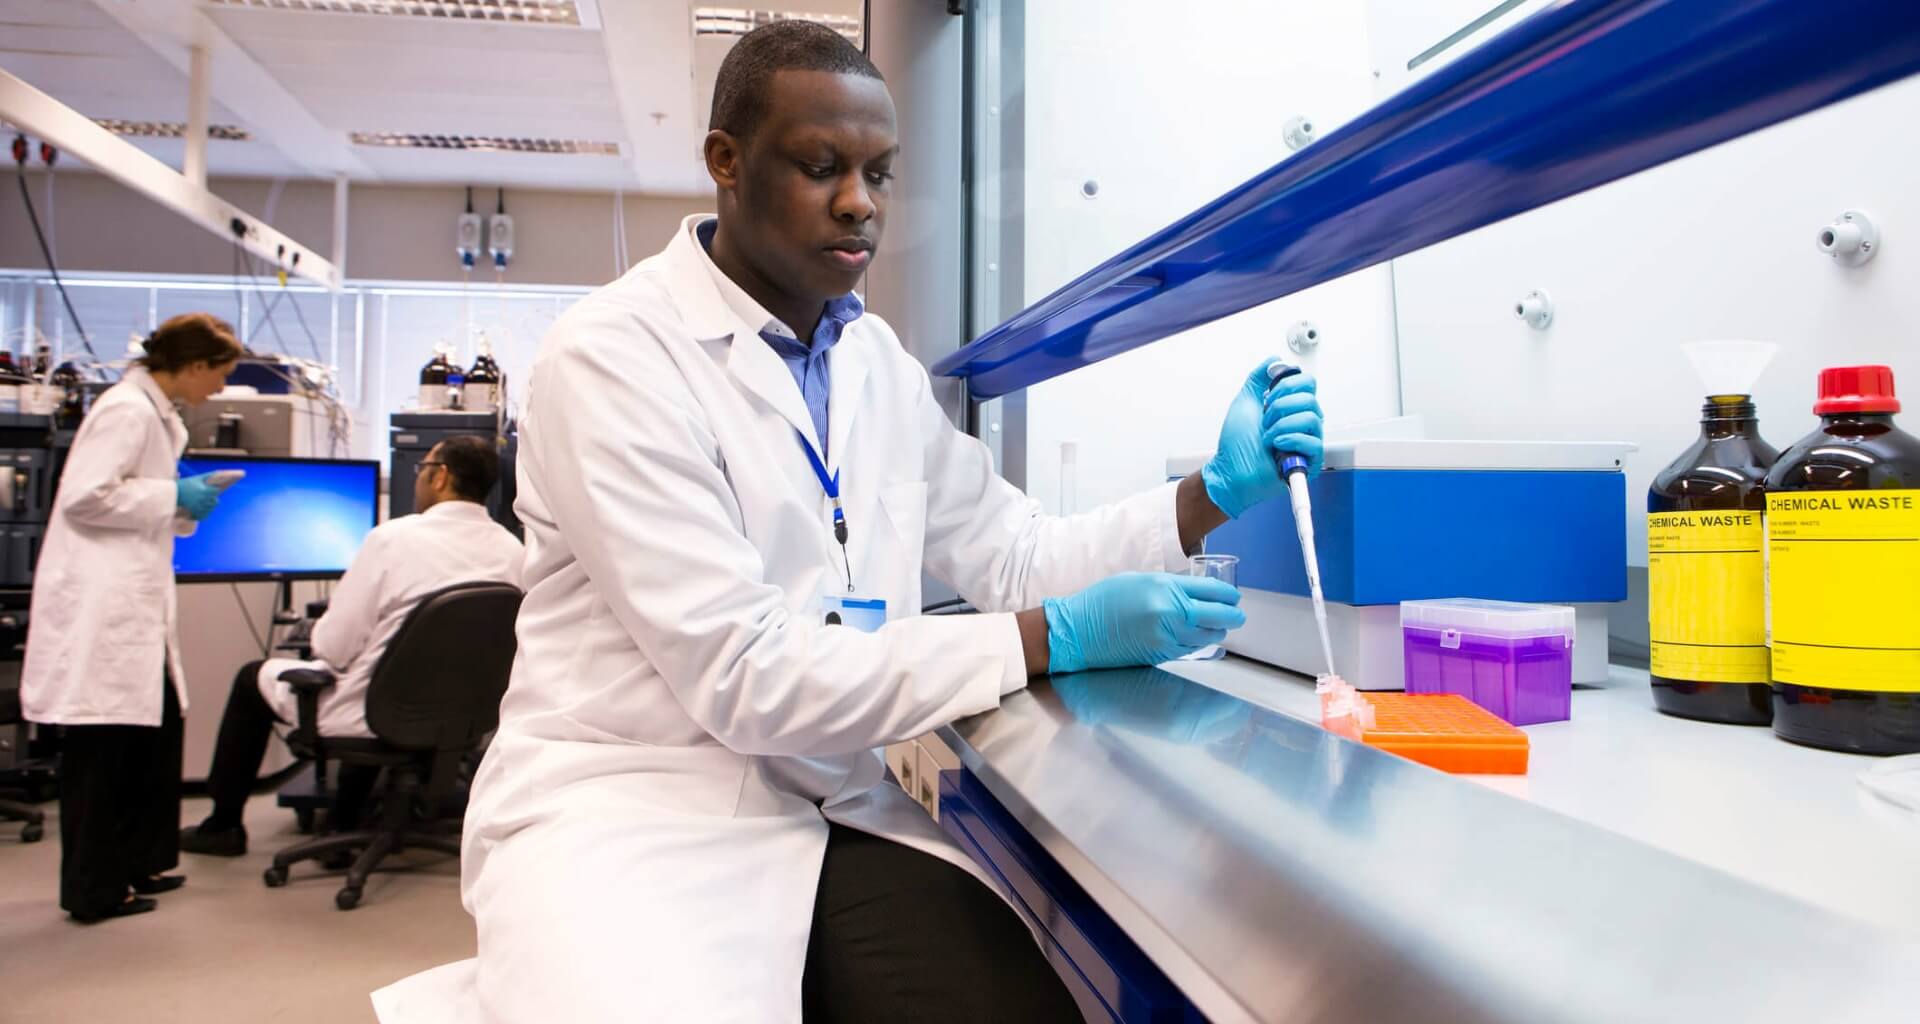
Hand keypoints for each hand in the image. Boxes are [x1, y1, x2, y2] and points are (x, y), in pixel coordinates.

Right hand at [176, 474, 222, 520]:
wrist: (172, 493)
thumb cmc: (185, 484)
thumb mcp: (197, 478)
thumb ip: (208, 476)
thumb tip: (219, 473)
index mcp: (205, 491)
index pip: (217, 492)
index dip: (214, 490)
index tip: (210, 489)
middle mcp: (203, 500)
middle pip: (216, 502)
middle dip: (212, 499)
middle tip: (207, 496)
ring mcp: (199, 507)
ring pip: (210, 509)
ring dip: (208, 506)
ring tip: (203, 503)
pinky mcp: (194, 512)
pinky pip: (204, 516)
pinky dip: (204, 514)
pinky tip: (201, 510)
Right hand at [1041, 573, 1246, 673]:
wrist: (1079, 631)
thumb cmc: (1103, 602)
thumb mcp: (1140, 580)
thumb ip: (1171, 586)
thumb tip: (1197, 593)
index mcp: (1165, 588)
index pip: (1211, 591)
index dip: (1228, 595)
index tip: (1234, 597)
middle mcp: (1170, 614)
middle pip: (1218, 616)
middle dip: (1233, 616)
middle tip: (1238, 615)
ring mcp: (1167, 638)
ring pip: (1208, 636)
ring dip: (1218, 631)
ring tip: (1221, 626)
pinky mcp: (1162, 655)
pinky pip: (1192, 649)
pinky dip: (1200, 643)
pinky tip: (1200, 638)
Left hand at [1200, 359, 1324, 518]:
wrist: (1230, 470)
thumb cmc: (1236, 443)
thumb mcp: (1245, 401)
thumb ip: (1259, 378)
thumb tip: (1274, 360)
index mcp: (1291, 408)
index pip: (1308, 384)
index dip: (1287, 387)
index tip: (1268, 398)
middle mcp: (1302, 423)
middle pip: (1310, 399)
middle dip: (1280, 407)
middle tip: (1265, 420)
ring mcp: (1306, 442)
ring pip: (1312, 418)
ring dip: (1281, 425)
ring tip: (1267, 437)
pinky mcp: (1308, 462)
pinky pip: (1313, 443)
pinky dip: (1290, 440)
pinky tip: (1276, 446)